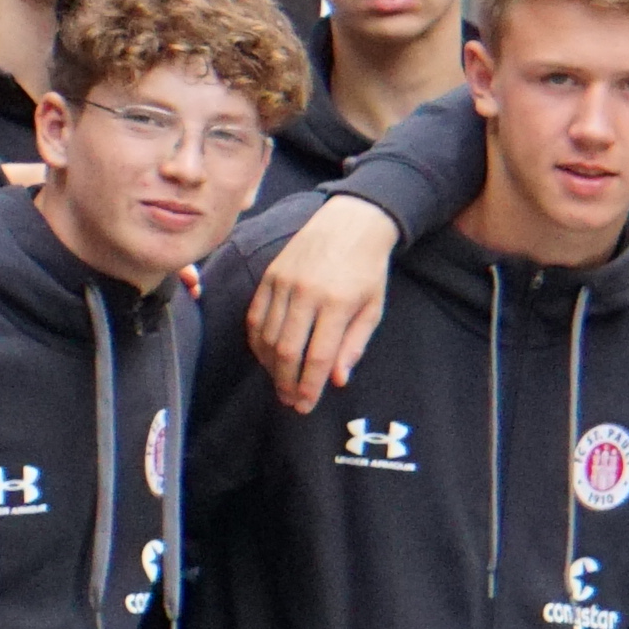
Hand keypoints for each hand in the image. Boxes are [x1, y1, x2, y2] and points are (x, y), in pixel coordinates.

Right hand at [244, 194, 398, 413]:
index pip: (318, 357)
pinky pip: (255, 316)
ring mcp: (284, 282)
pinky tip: (265, 356)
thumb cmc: (367, 269)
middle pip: (287, 351)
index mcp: (337, 303)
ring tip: (279, 382)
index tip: (306, 405)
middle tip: (290, 401)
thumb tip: (338, 380)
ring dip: (271, 366)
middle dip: (286, 382)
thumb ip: (355, 345)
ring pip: (267, 337)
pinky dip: (257, 342)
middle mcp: (306, 293)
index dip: (310, 387)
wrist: (351, 222)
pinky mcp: (270, 275)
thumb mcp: (373, 308)